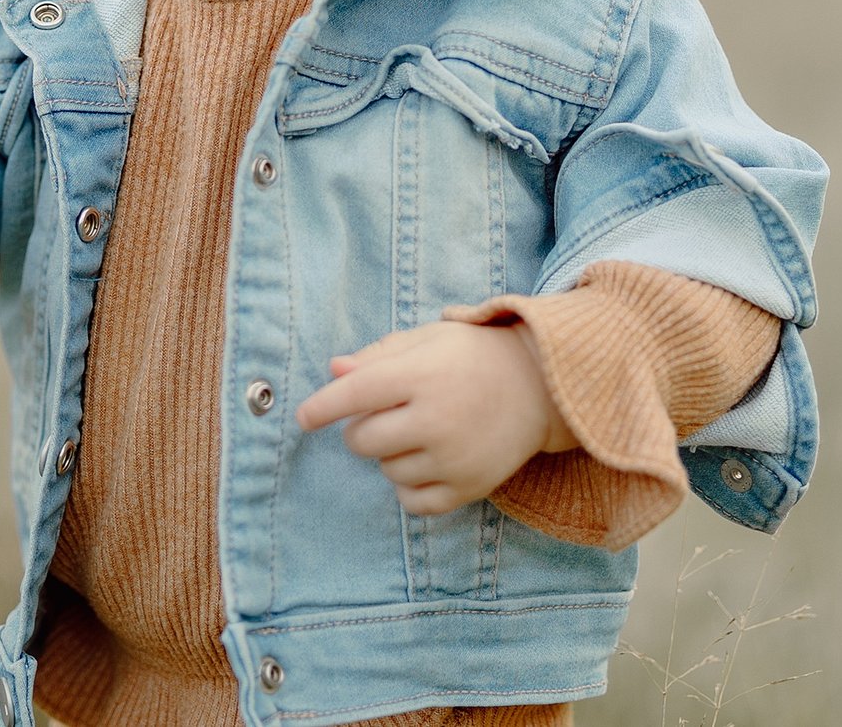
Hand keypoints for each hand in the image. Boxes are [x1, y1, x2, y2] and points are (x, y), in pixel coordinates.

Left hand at [295, 319, 573, 515]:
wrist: (539, 387)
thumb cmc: (471, 356)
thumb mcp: (426, 339)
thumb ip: (377, 355)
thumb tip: (333, 370)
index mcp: (422, 376)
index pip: (355, 394)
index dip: (322, 407)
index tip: (302, 418)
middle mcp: (437, 419)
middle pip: (363, 441)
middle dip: (360, 429)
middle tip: (386, 413)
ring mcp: (455, 459)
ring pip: (387, 471)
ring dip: (390, 455)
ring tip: (419, 431)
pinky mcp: (470, 488)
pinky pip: (413, 502)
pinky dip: (409, 487)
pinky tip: (424, 462)